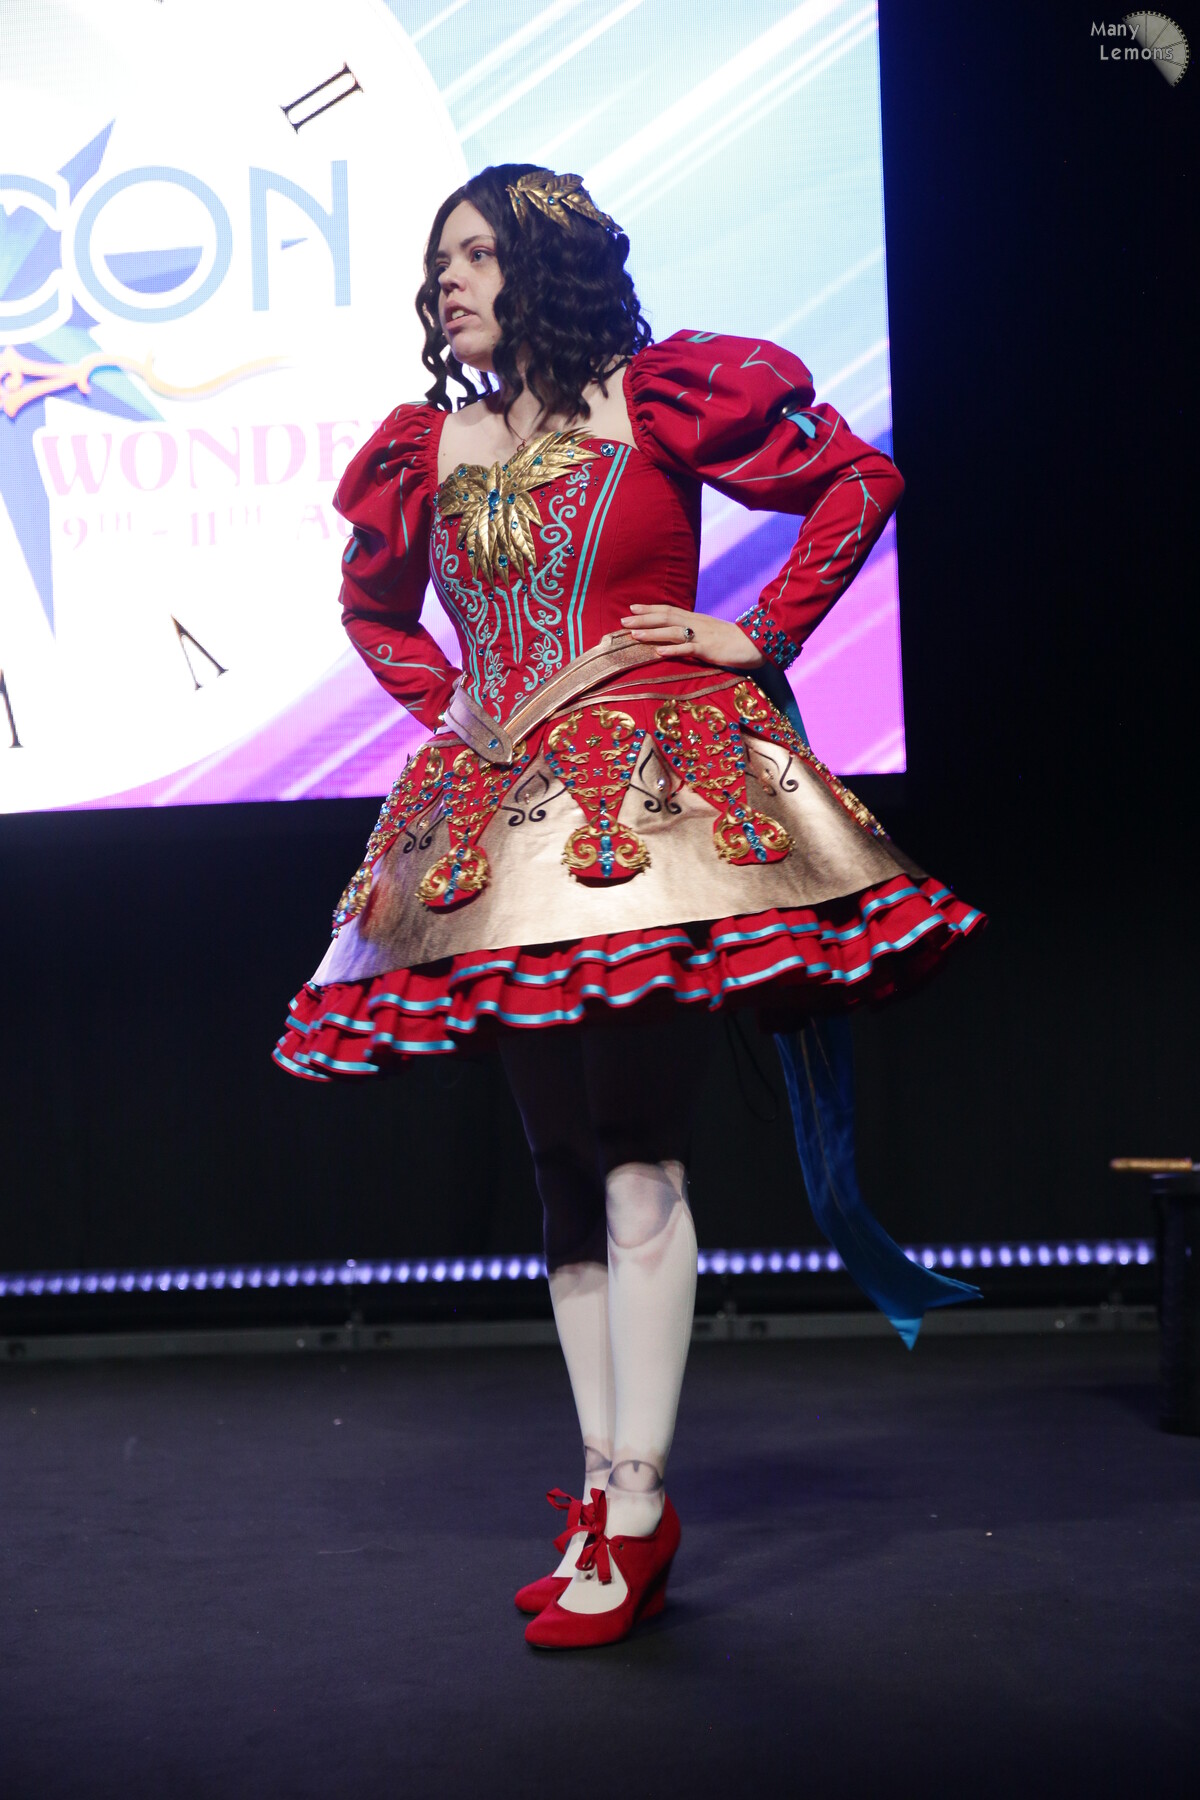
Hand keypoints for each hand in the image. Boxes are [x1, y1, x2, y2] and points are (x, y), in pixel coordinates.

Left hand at [620, 603, 764, 669]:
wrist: (755, 643)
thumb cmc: (732, 640)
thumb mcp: (709, 632)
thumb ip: (693, 632)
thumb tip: (676, 635)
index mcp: (695, 619)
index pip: (668, 610)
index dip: (649, 609)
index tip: (631, 608)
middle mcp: (696, 623)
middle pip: (665, 618)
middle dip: (643, 619)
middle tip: (623, 621)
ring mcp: (702, 636)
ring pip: (672, 632)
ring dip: (652, 633)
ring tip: (634, 634)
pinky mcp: (709, 649)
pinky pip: (688, 649)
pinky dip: (672, 650)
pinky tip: (658, 652)